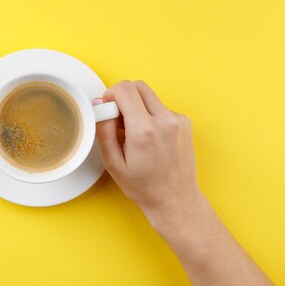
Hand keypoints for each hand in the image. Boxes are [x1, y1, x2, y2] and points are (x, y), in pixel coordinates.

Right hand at [95, 80, 201, 228]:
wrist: (175, 199)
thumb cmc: (145, 187)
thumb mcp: (113, 163)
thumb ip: (103, 130)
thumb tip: (100, 106)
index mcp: (144, 131)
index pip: (125, 89)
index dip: (110, 95)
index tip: (107, 110)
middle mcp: (165, 121)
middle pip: (138, 86)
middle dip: (123, 97)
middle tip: (117, 119)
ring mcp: (178, 120)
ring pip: (149, 96)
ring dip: (137, 107)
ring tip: (133, 133)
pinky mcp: (184, 122)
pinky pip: (161, 107)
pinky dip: (150, 116)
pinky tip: (148, 138)